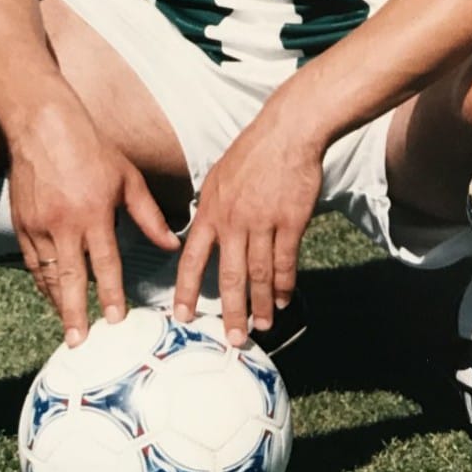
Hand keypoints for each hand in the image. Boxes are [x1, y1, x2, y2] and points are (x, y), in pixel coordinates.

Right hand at [7, 99, 178, 344]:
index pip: (105, 263)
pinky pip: (32, 262)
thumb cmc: (92, 149)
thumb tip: (173, 244)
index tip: (115, 320)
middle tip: (79, 342)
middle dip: (75, 314)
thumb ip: (149, 216)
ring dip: (57, 303)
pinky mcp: (22, 224)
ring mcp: (40, 226)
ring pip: (48, 275)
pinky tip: (52, 294)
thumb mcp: (127, 178)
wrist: (42, 126)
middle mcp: (65, 225)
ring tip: (68, 327)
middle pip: (70, 279)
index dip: (111, 294)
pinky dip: (42, 282)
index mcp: (94, 213)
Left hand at [173, 111, 322, 345]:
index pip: (192, 258)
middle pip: (228, 276)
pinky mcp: (290, 221)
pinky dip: (285, 284)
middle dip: (230, 312)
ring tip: (263, 325)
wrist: (287, 132)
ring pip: (259, 274)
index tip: (182, 317)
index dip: (186, 290)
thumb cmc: (252, 152)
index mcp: (211, 210)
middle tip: (233, 338)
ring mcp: (263, 222)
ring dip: (262, 304)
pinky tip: (285, 299)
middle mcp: (233, 220)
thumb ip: (210, 207)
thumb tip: (202, 230)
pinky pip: (286, 261)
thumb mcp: (218, 176)